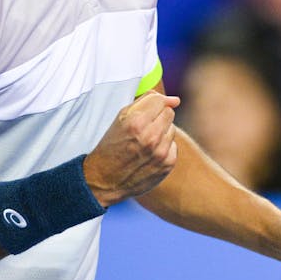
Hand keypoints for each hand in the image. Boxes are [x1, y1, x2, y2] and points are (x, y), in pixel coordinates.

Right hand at [83, 92, 180, 206]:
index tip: (147, 111)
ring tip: (145, 142)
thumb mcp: (121, 118)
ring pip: (172, 129)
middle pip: (169, 113)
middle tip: (144, 127)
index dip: (153, 105)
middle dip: (158, 117)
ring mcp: (160, 152)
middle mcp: (150, 137)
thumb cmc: (112, 145)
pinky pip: (173, 146)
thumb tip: (175, 100)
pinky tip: (149, 154)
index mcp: (136, 122)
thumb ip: (147, 101)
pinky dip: (164, 148)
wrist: (105, 179)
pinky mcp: (167, 164)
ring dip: (162, 132)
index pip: (160, 100)